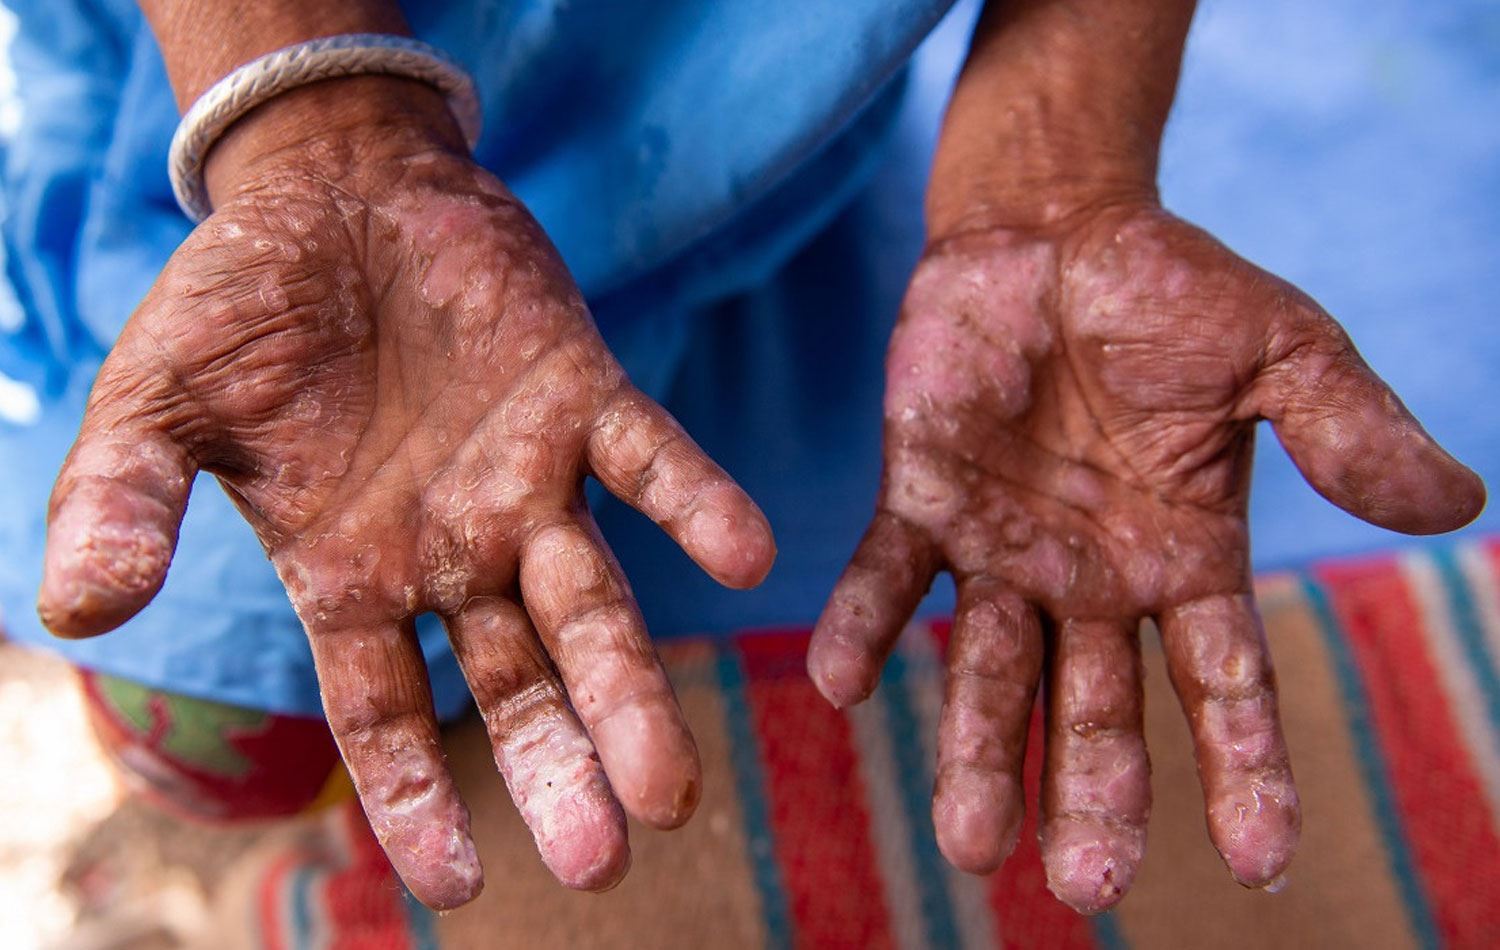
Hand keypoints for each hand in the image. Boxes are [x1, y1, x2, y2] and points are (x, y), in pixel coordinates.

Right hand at [37, 80, 774, 908]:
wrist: (337, 187)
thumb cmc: (241, 307)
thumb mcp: (158, 401)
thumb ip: (123, 497)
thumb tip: (79, 607)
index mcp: (355, 576)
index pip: (388, 714)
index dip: (414, 799)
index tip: (457, 887)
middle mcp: (455, 550)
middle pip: (515, 683)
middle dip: (556, 764)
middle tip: (605, 858)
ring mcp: (527, 481)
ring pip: (592, 603)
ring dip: (630, 686)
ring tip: (673, 788)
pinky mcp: (583, 396)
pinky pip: (651, 460)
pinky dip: (697, 506)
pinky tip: (749, 557)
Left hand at [808, 202, 1482, 911]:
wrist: (1053, 231)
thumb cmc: (1173, 294)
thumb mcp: (1281, 350)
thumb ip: (1348, 428)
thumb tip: (1458, 504)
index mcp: (1186, 559)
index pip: (1223, 682)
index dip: (1244, 767)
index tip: (1257, 861)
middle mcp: (1091, 579)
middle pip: (1094, 705)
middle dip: (1091, 790)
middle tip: (1084, 884)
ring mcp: (1001, 549)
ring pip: (987, 667)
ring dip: (976, 751)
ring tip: (968, 845)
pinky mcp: (920, 500)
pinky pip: (887, 576)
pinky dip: (864, 626)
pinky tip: (842, 682)